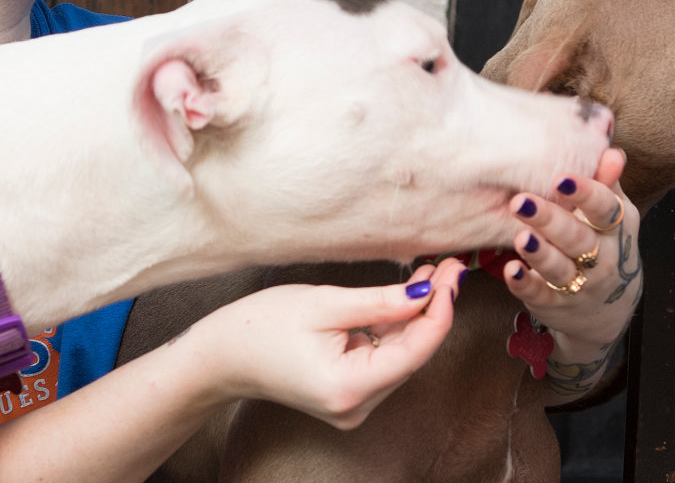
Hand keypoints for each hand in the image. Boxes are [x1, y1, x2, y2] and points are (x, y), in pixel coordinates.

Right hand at [181, 259, 467, 429]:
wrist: (221, 357)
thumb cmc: (260, 326)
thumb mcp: (325, 303)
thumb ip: (381, 302)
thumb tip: (429, 294)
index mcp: (349, 387)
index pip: (417, 349)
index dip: (441, 309)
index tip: (453, 274)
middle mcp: (356, 407)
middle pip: (412, 355)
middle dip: (431, 310)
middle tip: (447, 267)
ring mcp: (353, 407)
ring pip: (400, 358)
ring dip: (414, 319)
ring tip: (428, 277)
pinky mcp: (348, 398)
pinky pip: (383, 362)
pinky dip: (393, 332)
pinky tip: (402, 301)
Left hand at [497, 148, 641, 395]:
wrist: (610, 308)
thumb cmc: (605, 246)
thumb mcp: (614, 217)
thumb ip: (607, 184)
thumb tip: (612, 150)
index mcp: (617, 229)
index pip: (604, 209)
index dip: (585, 193)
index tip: (561, 179)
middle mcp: (602, 258)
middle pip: (577, 238)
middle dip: (550, 220)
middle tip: (520, 201)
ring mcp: (580, 284)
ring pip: (559, 268)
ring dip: (539, 253)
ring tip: (521, 236)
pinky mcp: (556, 304)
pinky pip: (540, 294)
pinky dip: (526, 283)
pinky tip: (511, 270)